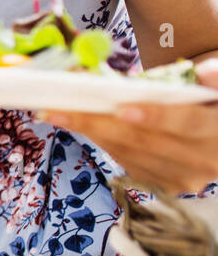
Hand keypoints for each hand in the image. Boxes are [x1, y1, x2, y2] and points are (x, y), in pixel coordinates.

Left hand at [37, 57, 217, 195]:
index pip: (188, 124)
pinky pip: (127, 162)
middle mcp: (205, 161)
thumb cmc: (216, 103)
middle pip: (145, 141)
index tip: (122, 108)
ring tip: (55, 113)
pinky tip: (77, 124)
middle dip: (98, 122)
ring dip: (90, 132)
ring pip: (129, 154)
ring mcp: (184, 178)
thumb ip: (216, 79)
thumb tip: (204, 71)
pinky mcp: (166, 184)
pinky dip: (101, 141)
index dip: (156, 117)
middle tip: (58, 107)